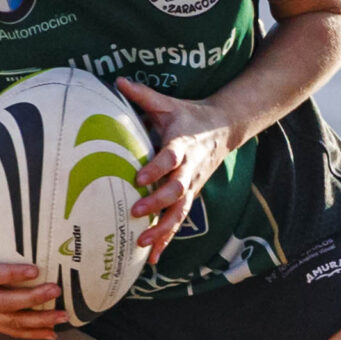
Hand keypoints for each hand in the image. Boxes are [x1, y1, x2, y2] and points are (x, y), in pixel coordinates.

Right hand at [0, 193, 68, 339]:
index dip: (10, 275)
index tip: (35, 270)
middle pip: (2, 304)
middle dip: (31, 300)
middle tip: (55, 290)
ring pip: (7, 322)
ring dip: (36, 322)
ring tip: (62, 316)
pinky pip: (6, 328)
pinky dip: (28, 333)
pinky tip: (51, 332)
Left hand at [117, 78, 237, 265]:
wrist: (224, 128)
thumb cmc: (187, 114)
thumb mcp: (167, 102)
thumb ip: (142, 95)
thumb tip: (116, 80)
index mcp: (182, 144)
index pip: (170, 157)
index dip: (156, 168)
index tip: (138, 178)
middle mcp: (189, 169)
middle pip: (177, 189)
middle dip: (157, 202)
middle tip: (136, 211)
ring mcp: (192, 186)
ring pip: (180, 211)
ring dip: (162, 229)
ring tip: (143, 243)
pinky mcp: (190, 197)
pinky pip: (179, 221)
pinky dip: (167, 240)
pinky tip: (152, 259)